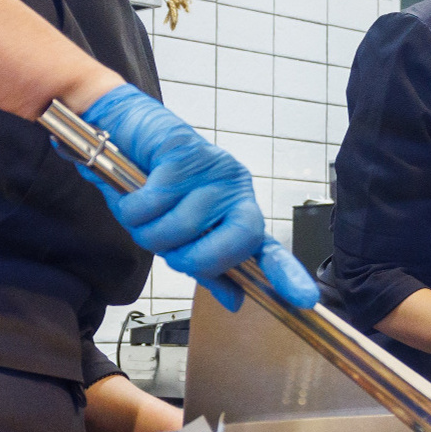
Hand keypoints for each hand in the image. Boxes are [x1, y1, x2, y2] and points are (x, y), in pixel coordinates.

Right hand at [77, 86, 315, 313]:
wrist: (126, 129)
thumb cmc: (153, 186)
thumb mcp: (178, 235)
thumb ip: (207, 267)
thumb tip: (235, 302)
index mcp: (237, 212)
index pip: (268, 247)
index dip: (287, 274)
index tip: (304, 299)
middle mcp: (234, 190)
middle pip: (231, 243)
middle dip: (191, 258)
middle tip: (168, 247)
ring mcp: (212, 169)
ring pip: (180, 228)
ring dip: (148, 231)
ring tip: (142, 212)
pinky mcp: (185, 151)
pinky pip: (153, 204)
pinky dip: (132, 208)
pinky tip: (131, 193)